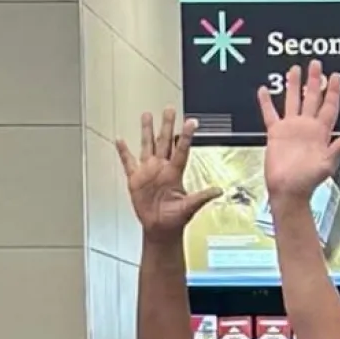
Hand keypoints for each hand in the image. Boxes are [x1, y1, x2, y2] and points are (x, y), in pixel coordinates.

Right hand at [115, 108, 221, 241]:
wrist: (159, 229)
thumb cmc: (175, 219)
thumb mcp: (190, 207)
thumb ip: (202, 197)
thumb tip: (219, 191)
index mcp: (174, 173)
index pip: (181, 150)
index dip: (186, 136)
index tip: (191, 122)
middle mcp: (162, 168)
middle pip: (164, 142)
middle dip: (167, 125)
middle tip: (169, 109)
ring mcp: (148, 172)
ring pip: (147, 146)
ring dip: (147, 131)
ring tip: (147, 115)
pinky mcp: (135, 179)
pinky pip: (128, 162)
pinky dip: (123, 151)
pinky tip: (120, 140)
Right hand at [257, 60, 339, 201]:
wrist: (288, 190)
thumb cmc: (308, 181)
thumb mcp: (327, 165)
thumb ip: (338, 149)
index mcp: (321, 132)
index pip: (329, 107)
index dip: (333, 92)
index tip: (336, 76)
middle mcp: (307, 127)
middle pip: (312, 98)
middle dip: (314, 81)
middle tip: (316, 64)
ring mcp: (291, 128)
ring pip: (293, 101)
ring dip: (294, 85)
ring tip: (294, 69)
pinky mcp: (276, 133)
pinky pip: (270, 114)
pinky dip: (266, 102)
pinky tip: (265, 90)